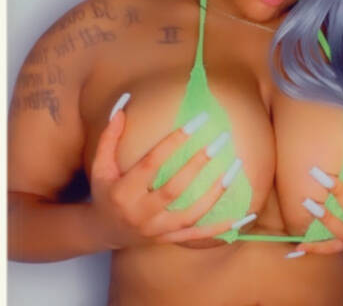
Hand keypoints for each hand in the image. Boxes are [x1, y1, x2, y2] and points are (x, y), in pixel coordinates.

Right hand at [89, 101, 248, 248]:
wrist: (104, 231)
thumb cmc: (105, 191)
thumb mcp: (100, 164)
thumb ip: (110, 135)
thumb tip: (124, 103)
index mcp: (124, 191)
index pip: (152, 164)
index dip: (174, 142)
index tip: (195, 122)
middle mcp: (141, 213)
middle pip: (174, 189)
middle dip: (198, 164)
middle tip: (219, 140)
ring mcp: (157, 229)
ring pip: (190, 213)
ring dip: (214, 193)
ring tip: (234, 168)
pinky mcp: (168, 239)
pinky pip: (197, 235)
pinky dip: (220, 228)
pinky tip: (241, 216)